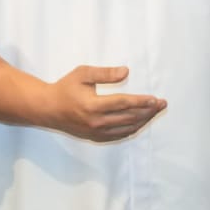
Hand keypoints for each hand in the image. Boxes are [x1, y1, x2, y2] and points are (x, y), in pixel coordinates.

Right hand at [43, 65, 165, 141]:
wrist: (48, 108)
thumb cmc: (65, 88)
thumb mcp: (82, 74)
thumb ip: (105, 73)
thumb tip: (126, 71)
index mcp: (93, 105)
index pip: (123, 104)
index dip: (141, 101)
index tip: (155, 99)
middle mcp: (96, 122)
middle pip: (129, 117)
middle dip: (147, 111)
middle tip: (162, 104)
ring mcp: (96, 132)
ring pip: (126, 128)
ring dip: (143, 121)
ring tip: (155, 112)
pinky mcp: (95, 137)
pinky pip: (119, 135)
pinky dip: (132, 129)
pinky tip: (141, 122)